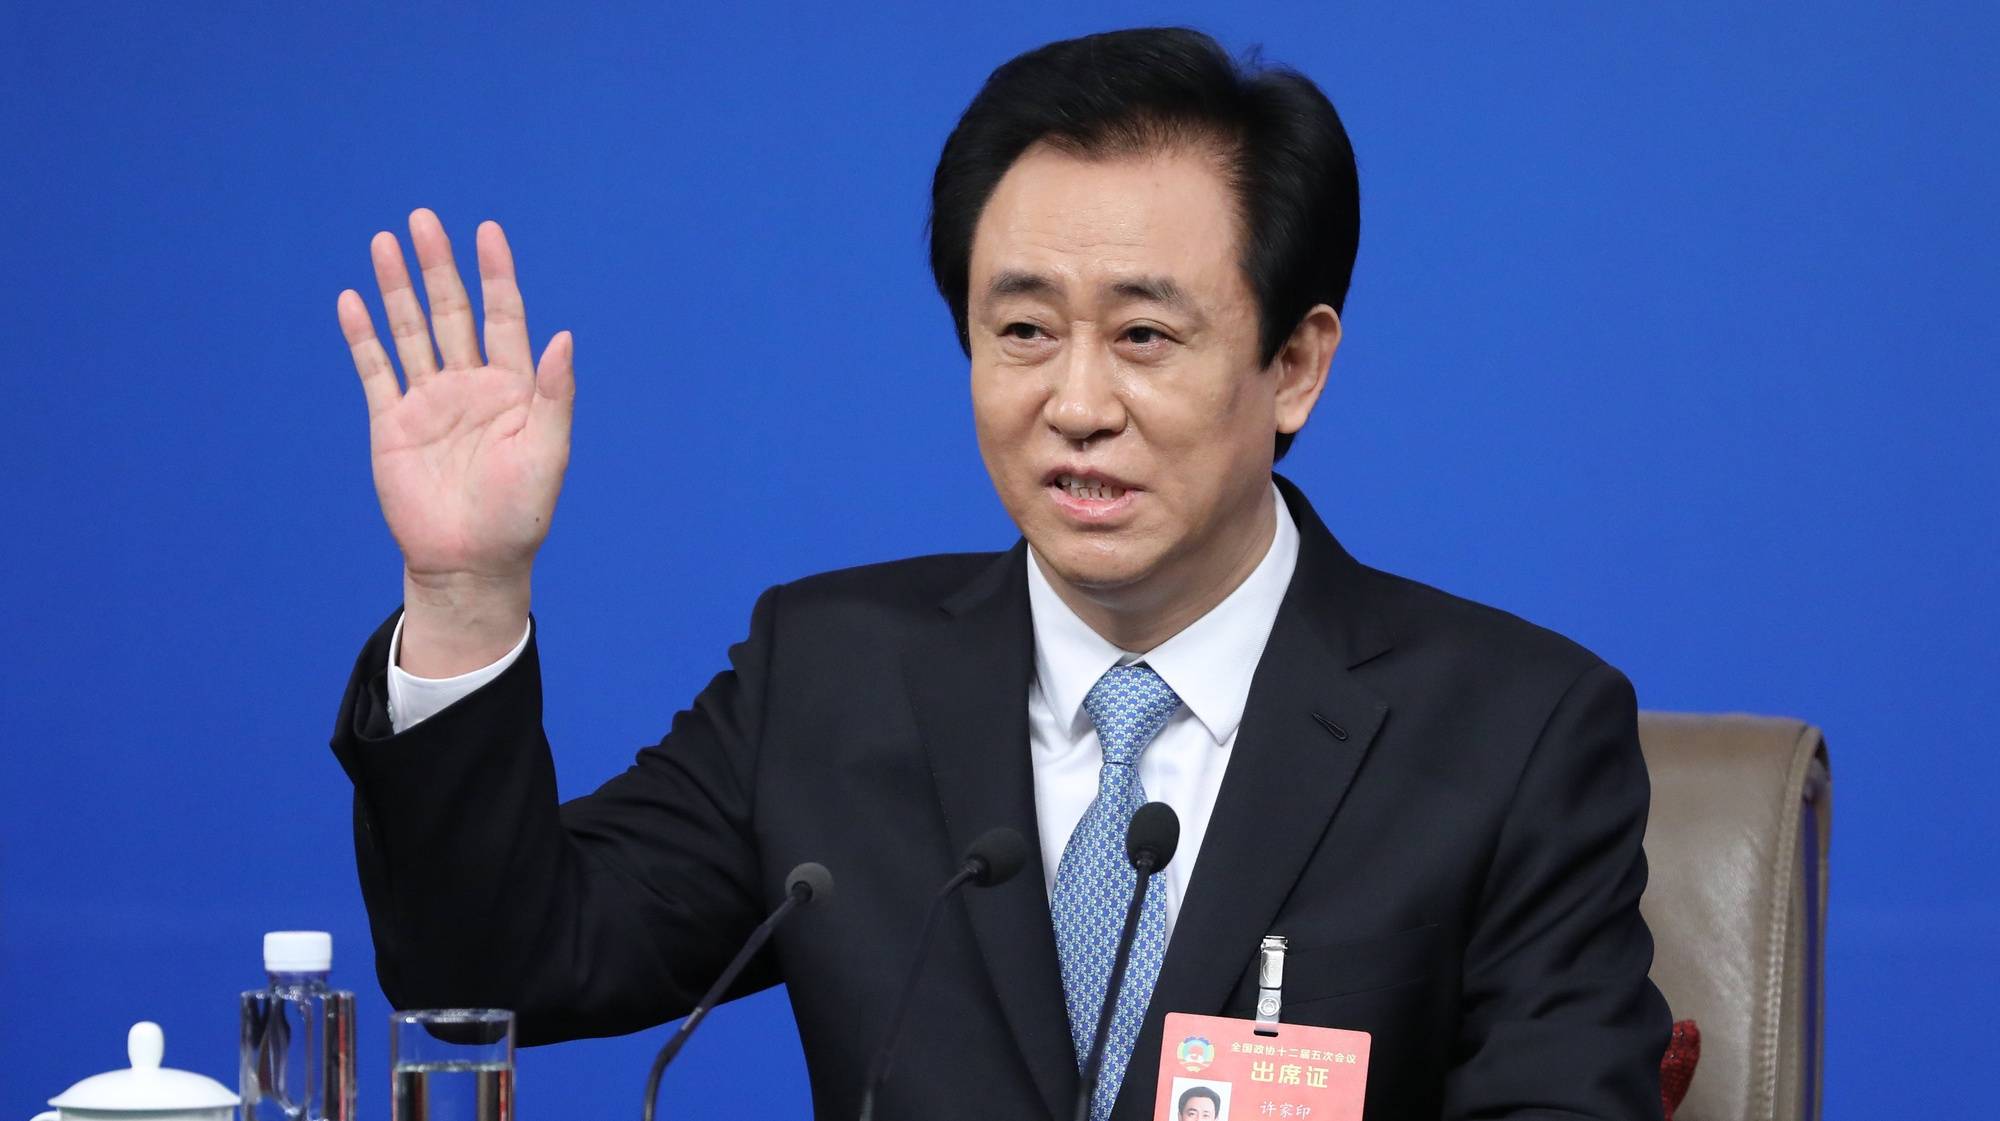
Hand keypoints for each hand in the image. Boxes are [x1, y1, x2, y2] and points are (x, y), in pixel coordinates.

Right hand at [337, 209, 573, 670]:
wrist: (471, 563)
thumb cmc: (520, 514)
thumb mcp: (548, 451)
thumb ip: (554, 393)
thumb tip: (564, 336)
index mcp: (513, 387)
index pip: (503, 316)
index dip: (496, 274)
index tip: (487, 230)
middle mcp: (469, 385)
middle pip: (451, 312)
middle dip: (438, 266)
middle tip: (422, 220)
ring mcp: (428, 401)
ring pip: (410, 331)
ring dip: (397, 288)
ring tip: (384, 242)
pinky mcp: (392, 423)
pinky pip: (375, 370)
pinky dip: (363, 336)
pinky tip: (352, 301)